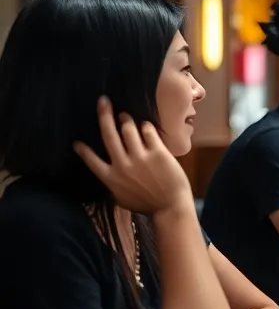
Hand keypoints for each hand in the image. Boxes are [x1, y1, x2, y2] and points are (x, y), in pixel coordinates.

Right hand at [74, 97, 192, 214]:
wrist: (170, 207)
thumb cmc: (146, 204)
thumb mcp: (121, 197)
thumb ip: (112, 183)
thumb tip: (106, 172)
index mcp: (111, 178)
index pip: (91, 161)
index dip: (83, 151)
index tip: (76, 142)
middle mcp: (122, 165)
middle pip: (109, 135)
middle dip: (104, 115)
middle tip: (103, 101)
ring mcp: (140, 158)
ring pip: (128, 130)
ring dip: (126, 120)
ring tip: (126, 117)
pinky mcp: (158, 153)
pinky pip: (148, 132)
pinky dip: (145, 126)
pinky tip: (145, 126)